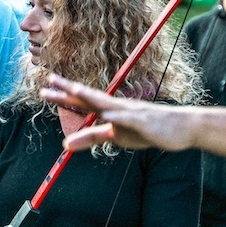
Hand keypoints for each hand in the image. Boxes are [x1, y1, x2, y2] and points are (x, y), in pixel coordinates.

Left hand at [42, 73, 191, 152]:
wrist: (180, 128)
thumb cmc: (146, 130)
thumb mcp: (115, 137)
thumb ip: (91, 138)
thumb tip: (66, 144)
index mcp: (109, 110)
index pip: (82, 102)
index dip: (64, 95)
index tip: (45, 89)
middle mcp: (117, 106)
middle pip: (89, 97)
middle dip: (69, 90)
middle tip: (48, 82)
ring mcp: (131, 112)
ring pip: (107, 103)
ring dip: (90, 96)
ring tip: (73, 89)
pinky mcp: (144, 122)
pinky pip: (129, 119)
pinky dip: (118, 117)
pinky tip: (107, 116)